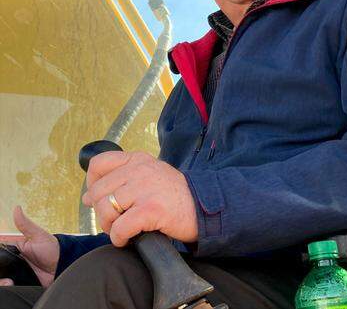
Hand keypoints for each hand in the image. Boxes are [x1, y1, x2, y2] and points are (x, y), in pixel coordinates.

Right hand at [0, 206, 59, 286]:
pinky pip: (8, 286)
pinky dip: (6, 286)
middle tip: (8, 270)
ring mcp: (16, 272)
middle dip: (0, 270)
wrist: (63, 266)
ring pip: (1, 277)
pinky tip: (10, 283)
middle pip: (0, 266)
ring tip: (8, 280)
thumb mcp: (38, 235)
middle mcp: (13, 260)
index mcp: (14, 248)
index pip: (0, 251)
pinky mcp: (20, 282)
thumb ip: (25, 224)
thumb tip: (17, 208)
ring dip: (2, 280)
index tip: (0, 256)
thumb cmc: (53, 249)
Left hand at [81, 151, 198, 246]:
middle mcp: (140, 170)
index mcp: (138, 160)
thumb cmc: (176, 196)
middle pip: (98, 192)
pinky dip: (120, 238)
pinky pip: (119, 228)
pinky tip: (129, 239)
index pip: (99, 165)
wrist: (207, 208)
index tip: (102, 197)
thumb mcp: (151, 176)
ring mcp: (145, 189)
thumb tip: (86, 197)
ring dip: (110, 227)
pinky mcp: (150, 209)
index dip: (93, 184)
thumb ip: (122, 180)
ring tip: (124, 230)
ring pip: (105, 210)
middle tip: (117, 221)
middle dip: (102, 212)